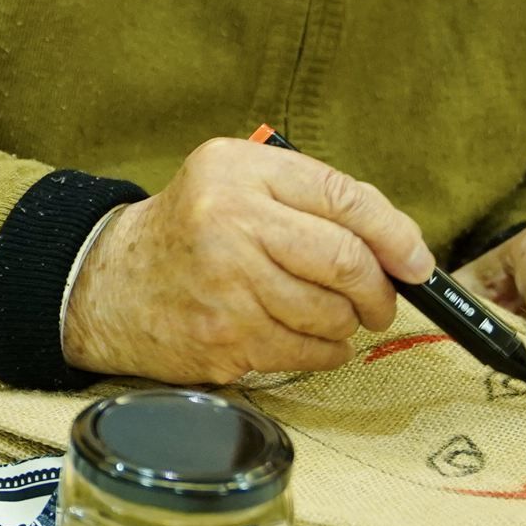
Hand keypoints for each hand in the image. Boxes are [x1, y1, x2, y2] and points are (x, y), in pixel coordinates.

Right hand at [61, 137, 435, 383]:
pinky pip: (307, 354)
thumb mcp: (237, 183)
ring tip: (331, 317)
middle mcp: (229, 222)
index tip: (417, 262)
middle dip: (378, 289)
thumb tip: (400, 246)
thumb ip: (311, 199)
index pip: (343, 198)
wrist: (108, 284)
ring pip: (331, 314)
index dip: (395, 234)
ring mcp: (226, 285)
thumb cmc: (189, 233)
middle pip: (345, 261)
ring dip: (347, 324)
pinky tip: (309, 340)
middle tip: (379, 301)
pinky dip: (325, 352)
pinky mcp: (224, 338)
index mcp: (238, 172)